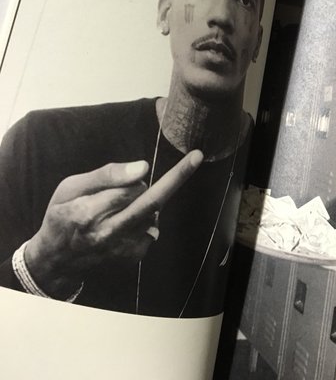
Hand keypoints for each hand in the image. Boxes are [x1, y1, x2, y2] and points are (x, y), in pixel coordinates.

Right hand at [24, 150, 202, 297]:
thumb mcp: (71, 188)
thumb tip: (142, 168)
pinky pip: (152, 228)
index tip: (179, 158)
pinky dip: (145, 219)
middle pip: (151, 202)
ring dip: (145, 202)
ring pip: (153, 213)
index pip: (129, 189)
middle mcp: (109, 233)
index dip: (139, 175)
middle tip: (196, 158)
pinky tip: (125, 222)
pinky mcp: (134, 256)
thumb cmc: (62, 215)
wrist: (58, 259)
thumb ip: (106, 176)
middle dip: (175, 179)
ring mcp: (123, 248)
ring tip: (120, 207)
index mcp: (87, 213)